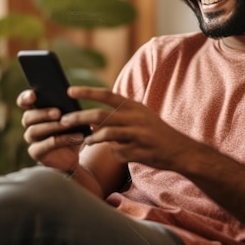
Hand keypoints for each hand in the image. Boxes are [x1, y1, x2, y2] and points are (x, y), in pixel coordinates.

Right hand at [16, 89, 85, 171]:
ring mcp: (31, 140)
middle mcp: (30, 125)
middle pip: (27, 117)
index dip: (25, 98)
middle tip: (58, 113)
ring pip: (33, 131)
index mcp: (35, 111)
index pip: (23, 102)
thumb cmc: (72, 130)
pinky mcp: (36, 153)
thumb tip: (68, 97)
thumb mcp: (71, 116)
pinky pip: (45, 145)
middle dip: (42, 113)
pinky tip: (76, 137)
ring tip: (67, 125)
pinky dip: (62, 140)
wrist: (75, 154)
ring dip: (52, 127)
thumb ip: (66, 106)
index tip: (33, 95)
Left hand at [61, 86, 198, 170]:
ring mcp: (138, 134)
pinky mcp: (140, 151)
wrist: (180, 151)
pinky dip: (115, 154)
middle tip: (63, 121)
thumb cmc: (155, 134)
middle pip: (100, 115)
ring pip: (106, 134)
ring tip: (86, 142)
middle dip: (79, 118)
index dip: (87, 92)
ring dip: (93, 139)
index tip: (69, 90)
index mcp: (134, 106)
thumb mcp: (139, 118)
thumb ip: (118, 118)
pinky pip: (118, 153)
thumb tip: (92, 123)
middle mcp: (135, 117)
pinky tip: (120, 154)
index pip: (106, 95)